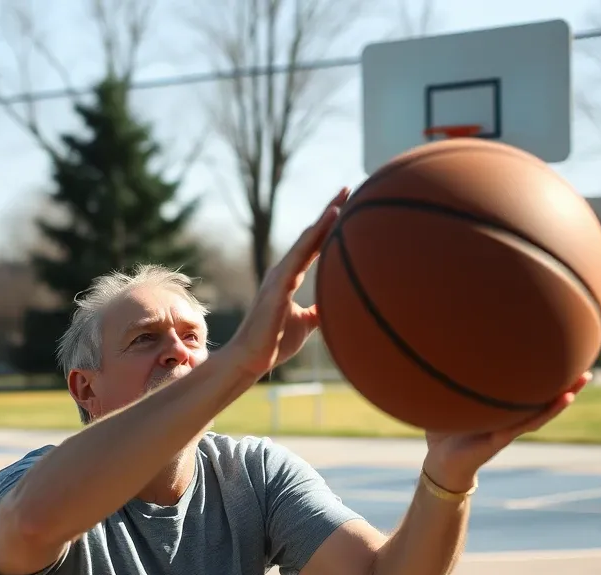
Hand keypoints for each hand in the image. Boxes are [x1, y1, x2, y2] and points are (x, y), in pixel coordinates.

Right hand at [229, 187, 349, 379]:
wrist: (250, 360)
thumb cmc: (274, 344)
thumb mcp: (306, 324)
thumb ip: (320, 310)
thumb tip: (338, 306)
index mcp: (288, 277)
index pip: (313, 246)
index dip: (329, 227)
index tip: (346, 207)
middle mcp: (283, 271)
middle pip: (310, 235)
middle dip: (330, 212)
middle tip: (349, 189)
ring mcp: (279, 276)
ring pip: (305, 240)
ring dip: (324, 219)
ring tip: (344, 198)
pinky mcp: (278, 285)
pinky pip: (299, 255)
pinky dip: (315, 237)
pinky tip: (330, 221)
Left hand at [423, 372, 592, 490]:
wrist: (439, 465)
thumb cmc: (444, 434)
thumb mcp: (449, 404)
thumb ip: (451, 384)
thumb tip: (445, 355)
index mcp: (500, 410)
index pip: (528, 389)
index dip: (545, 374)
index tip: (563, 353)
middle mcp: (509, 419)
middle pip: (543, 398)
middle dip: (565, 383)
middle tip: (586, 365)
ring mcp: (508, 429)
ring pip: (541, 411)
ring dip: (563, 397)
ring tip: (582, 380)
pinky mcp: (499, 439)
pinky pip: (524, 425)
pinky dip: (542, 413)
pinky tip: (561, 400)